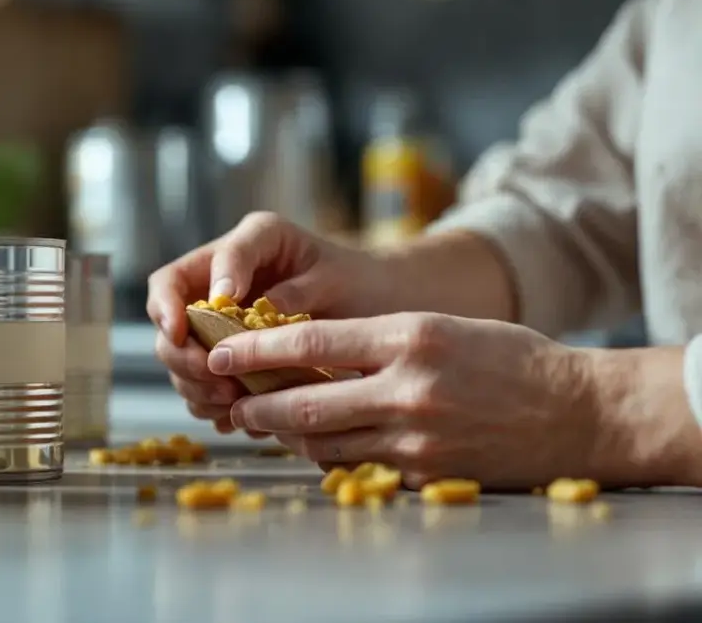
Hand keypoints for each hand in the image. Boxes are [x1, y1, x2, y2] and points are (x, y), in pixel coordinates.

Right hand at [147, 212, 393, 434]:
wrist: (381, 308)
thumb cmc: (359, 282)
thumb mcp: (333, 275)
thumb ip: (292, 285)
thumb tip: (244, 300)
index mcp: (238, 252)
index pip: (174, 279)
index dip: (169, 306)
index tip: (185, 328)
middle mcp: (218, 288)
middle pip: (168, 327)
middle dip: (183, 357)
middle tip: (216, 379)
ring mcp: (221, 328)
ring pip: (181, 364)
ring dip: (198, 388)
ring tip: (234, 403)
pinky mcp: (233, 362)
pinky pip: (205, 390)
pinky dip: (217, 407)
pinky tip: (242, 416)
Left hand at [205, 312, 596, 488]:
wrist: (579, 411)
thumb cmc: (511, 358)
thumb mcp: (441, 325)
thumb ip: (377, 340)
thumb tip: (309, 352)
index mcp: (408, 337)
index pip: (310, 343)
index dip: (255, 348)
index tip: (221, 349)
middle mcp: (407, 388)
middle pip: (305, 403)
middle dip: (258, 404)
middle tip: (234, 401)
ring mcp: (417, 438)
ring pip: (326, 443)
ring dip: (290, 436)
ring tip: (270, 424)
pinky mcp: (427, 475)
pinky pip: (361, 470)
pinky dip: (334, 460)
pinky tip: (323, 449)